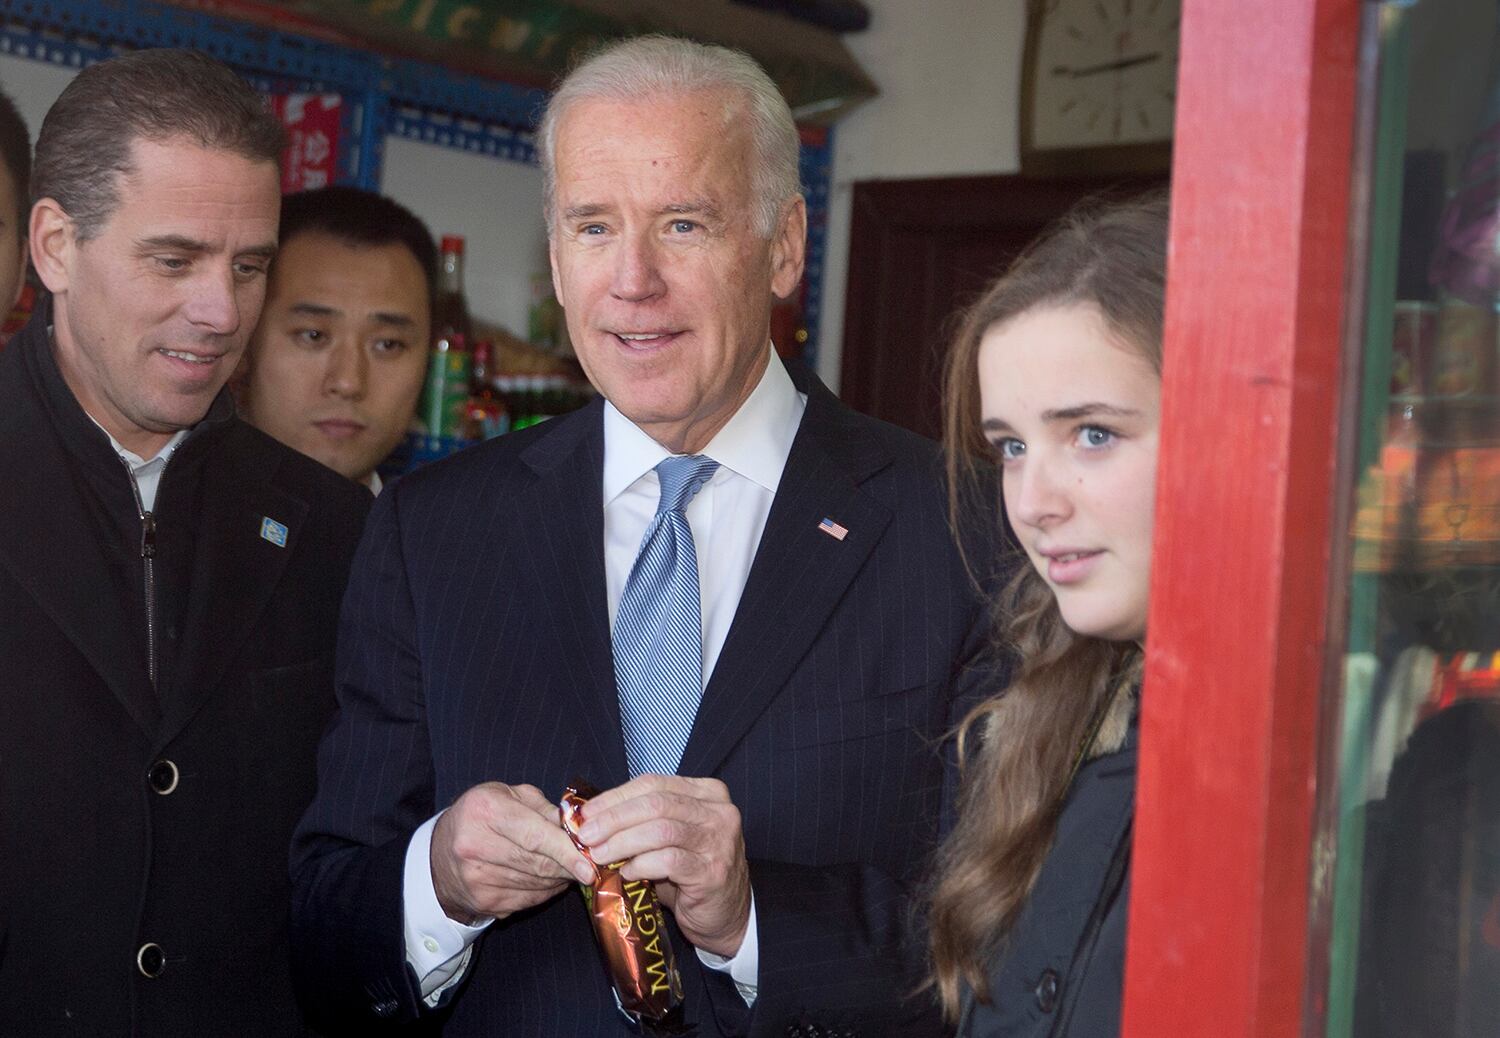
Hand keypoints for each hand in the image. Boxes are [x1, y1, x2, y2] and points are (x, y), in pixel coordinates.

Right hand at [430, 782, 593, 923]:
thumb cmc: (480, 816)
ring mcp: (477, 879)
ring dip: (560, 878)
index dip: (566, 852)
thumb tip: (577, 828)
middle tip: (589, 862)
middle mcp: (475, 846)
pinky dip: (546, 890)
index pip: (535, 836)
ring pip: (537, 884)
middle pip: (538, 863)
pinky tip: (548, 878)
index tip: (589, 863)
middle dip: (569, 866)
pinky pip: (529, 899)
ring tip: (568, 866)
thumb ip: (544, 808)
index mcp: (485, 811)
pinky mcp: (483, 902)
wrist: (438, 854)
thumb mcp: (508, 796)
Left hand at [578, 775, 750, 957]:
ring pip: (660, 829)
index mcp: (708, 793)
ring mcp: (719, 841)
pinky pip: (668, 861)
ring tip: (598, 855)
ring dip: (621, 842)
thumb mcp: (671, 838)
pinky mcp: (713, 871)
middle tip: (586, 835)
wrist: (729, 915)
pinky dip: (640, 865)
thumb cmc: (693, 873)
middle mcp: (718, 812)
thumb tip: (592, 817)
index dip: (616, 797)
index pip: (654, 783)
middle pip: (656, 803)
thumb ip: (644, 822)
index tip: (587, 813)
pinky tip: (624, 873)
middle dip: (614, 818)